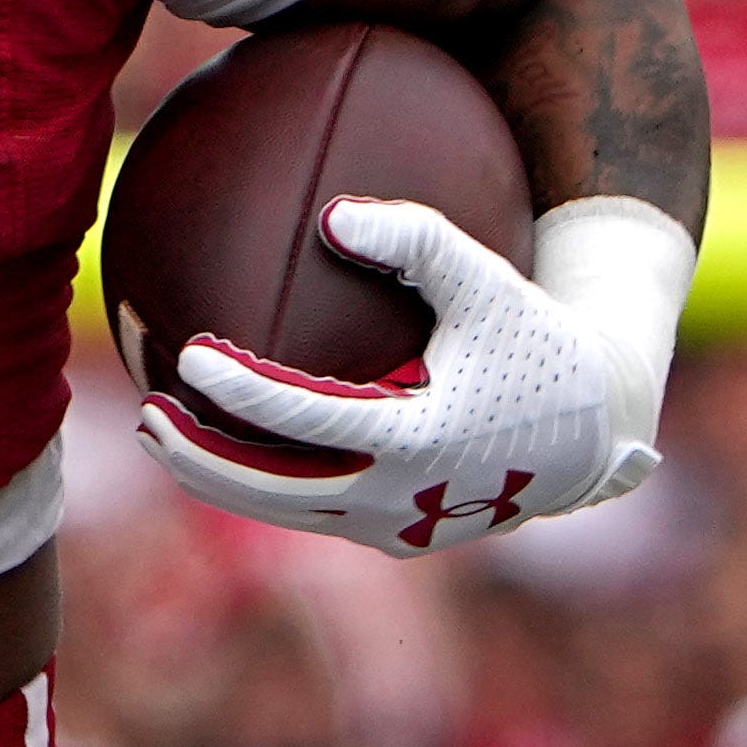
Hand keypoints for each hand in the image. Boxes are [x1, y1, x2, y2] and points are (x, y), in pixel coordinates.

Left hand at [139, 198, 657, 552]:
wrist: (597, 427)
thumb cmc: (540, 341)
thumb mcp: (491, 284)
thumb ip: (419, 242)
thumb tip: (332, 212)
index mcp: (422, 441)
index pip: (312, 423)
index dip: (247, 392)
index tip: (192, 356)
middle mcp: (403, 498)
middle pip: (276, 493)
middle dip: (204, 461)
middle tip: (148, 417)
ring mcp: (397, 526)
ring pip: (288, 512)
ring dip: (222, 479)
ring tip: (164, 434)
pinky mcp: (397, 535)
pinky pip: (314, 509)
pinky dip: (264, 483)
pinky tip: (224, 443)